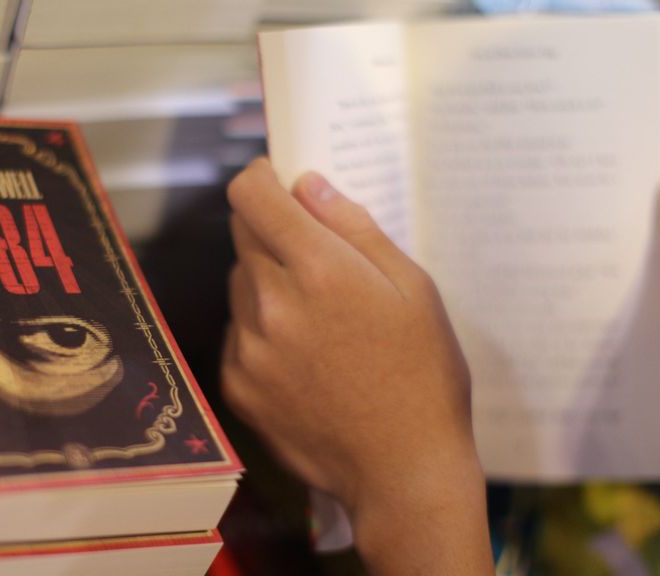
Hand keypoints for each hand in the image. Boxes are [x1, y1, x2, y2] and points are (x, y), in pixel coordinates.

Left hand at [222, 159, 490, 572]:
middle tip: (313, 258)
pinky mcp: (237, 385)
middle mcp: (271, 304)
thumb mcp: (412, 290)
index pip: (251, 195)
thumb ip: (355, 229)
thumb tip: (309, 186)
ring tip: (316, 318)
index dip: (260, 178)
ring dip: (266, 283)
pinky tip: (302, 357)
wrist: (402, 471)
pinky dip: (260, 331)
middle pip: (243, 236)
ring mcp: (248, 348)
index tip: (276, 181)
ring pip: (239, 285)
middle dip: (271, 231)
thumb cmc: (423, 376)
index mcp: (319, 270)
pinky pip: (237, 333)